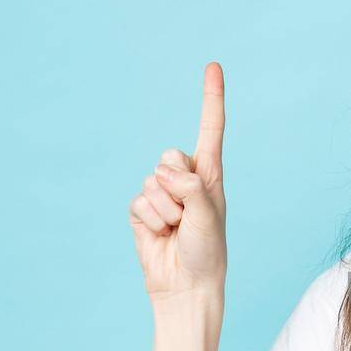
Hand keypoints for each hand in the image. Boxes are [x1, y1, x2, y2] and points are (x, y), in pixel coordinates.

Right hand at [128, 61, 228, 304]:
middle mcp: (186, 179)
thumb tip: (168, 173)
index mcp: (210, 175)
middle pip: (168, 156)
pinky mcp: (141, 210)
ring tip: (176, 229)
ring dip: (165, 210)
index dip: (211, 97)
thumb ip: (193, 189)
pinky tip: (160, 234)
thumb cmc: (206, 252)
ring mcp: (161, 193)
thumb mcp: (208, 217)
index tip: (213, 65)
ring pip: (151, 182)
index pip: (210, 129)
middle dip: (176, 186)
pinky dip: (150, 220)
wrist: (185, 285)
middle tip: (187, 216)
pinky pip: (137, 202)